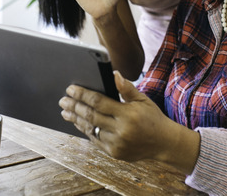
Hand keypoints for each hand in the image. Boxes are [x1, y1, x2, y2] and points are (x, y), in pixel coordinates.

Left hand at [59, 71, 199, 172]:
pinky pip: (95, 139)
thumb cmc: (152, 118)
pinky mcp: (114, 153)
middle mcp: (121, 130)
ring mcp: (116, 144)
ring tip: (65, 112)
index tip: (71, 89)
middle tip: (63, 100)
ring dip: (76, 119)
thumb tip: (113, 74)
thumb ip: (126, 88)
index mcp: (128, 114)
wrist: (163, 143)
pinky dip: (86, 130)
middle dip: (74, 106)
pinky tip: (78, 122)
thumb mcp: (142, 100)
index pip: (99, 102)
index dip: (82, 95)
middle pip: (90, 116)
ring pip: (90, 129)